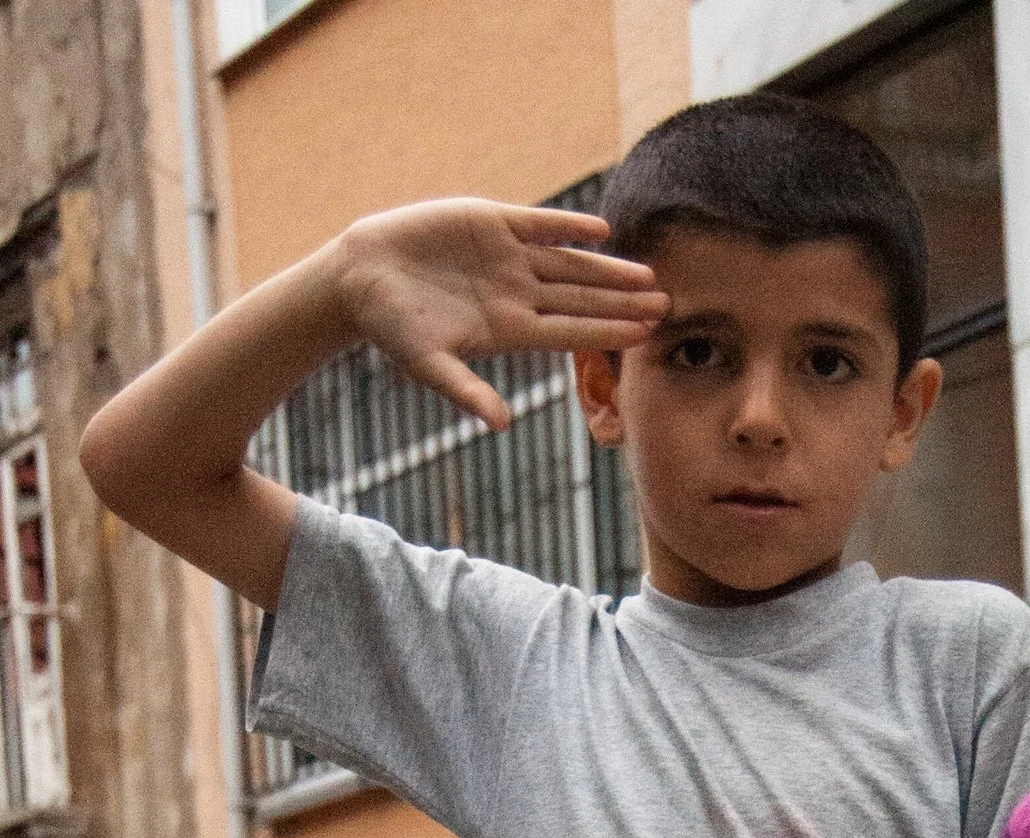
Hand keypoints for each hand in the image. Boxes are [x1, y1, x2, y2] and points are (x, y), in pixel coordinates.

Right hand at [332, 199, 667, 429]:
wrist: (362, 277)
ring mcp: (508, 258)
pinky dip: (568, 226)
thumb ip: (467, 391)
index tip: (646, 335)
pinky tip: (601, 230)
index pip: (572, 331)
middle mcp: (518, 294)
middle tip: (668, 305)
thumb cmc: (392, 328)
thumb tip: (502, 424)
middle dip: (623, 302)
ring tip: (646, 274)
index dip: (609, 331)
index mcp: (510, 329)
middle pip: (582, 299)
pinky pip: (539, 224)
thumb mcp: (429, 364)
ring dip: (607, 268)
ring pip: (570, 263)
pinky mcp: (492, 222)